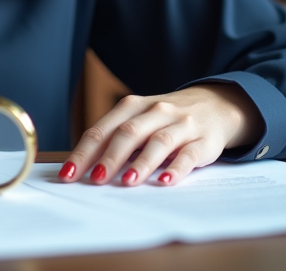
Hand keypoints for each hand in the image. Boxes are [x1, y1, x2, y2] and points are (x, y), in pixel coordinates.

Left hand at [59, 83, 261, 186]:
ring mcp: (181, 124)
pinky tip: (165, 181)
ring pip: (158, 141)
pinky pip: (189, 154)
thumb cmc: (167, 118)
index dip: (84, 152)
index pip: (103, 129)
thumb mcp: (140, 119)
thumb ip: (116, 138)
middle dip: (110, 157)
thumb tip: (84, 168)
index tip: (69, 174)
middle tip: (96, 179)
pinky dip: (176, 167)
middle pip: (128, 133)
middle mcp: (156, 110)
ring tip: (128, 182)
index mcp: (133, 105)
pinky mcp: (204, 140)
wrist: (216, 104)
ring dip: (141, 162)